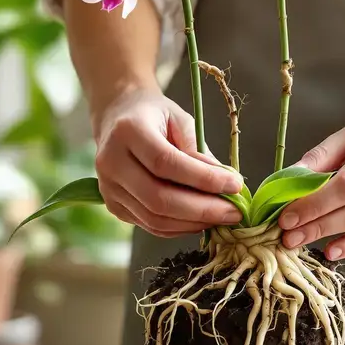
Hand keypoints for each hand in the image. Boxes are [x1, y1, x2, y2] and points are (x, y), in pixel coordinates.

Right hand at [93, 88, 243, 236]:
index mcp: (128, 131)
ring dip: (194, 223)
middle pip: (158, 198)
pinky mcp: (114, 207)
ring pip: (154, 219)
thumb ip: (199, 151)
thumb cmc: (155, 116)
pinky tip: (201, 220)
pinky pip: (151, 225)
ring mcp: (108, 188)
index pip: (166, 162)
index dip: (203, 178)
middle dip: (202, 209)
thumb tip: (225, 185)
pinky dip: (180, 227)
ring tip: (223, 217)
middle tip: (235, 211)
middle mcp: (111, 162)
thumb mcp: (180, 120)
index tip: (235, 184)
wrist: (118, 118)